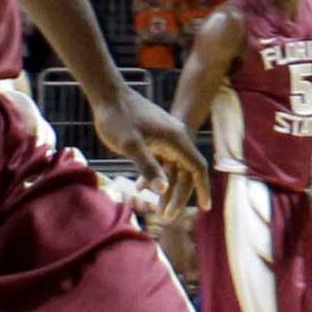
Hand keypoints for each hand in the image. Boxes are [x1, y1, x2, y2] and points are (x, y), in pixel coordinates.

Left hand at [97, 91, 207, 214]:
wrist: (107, 95)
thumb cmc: (118, 119)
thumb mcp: (131, 145)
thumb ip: (148, 167)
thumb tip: (163, 189)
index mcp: (175, 139)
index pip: (197, 167)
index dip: (202, 188)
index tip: (204, 207)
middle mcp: (175, 137)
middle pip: (185, 171)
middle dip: (178, 196)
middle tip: (166, 217)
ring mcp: (165, 135)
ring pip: (173, 166)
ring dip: (167, 188)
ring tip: (156, 209)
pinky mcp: (154, 135)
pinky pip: (161, 159)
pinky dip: (156, 175)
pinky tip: (141, 188)